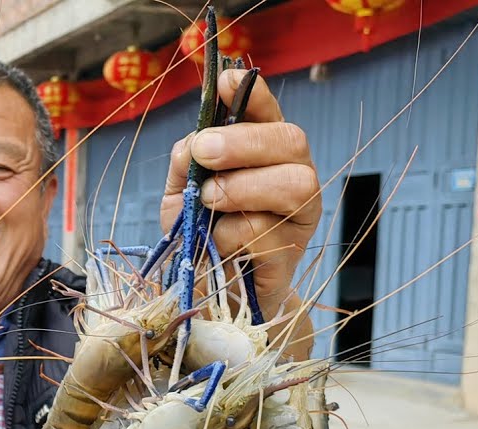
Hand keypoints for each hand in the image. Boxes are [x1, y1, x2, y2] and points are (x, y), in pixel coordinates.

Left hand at [161, 69, 321, 325]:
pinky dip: (235, 234)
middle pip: (291, 140)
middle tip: (205, 153)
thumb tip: (191, 145)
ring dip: (244, 187)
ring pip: (294, 184)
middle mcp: (290, 178)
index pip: (268, 112)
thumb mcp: (180, 198)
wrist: (211, 298)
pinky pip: (271, 234)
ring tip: (209, 201)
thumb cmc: (200, 240)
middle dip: (244, 142)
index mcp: (262, 156)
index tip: (226, 82)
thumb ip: (184, 166)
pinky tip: (216, 241)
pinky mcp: (290, 256)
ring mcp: (297, 218)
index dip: (253, 93)